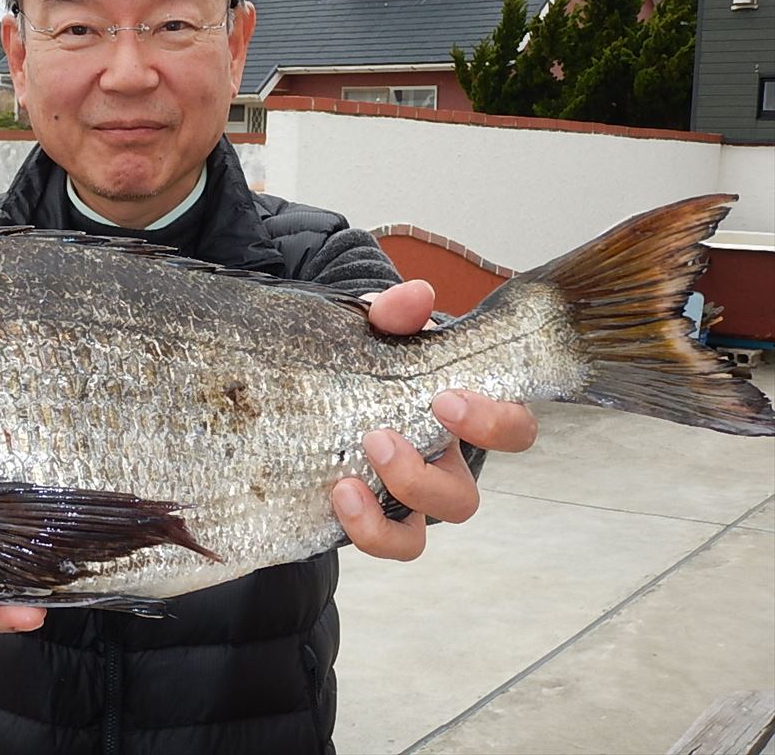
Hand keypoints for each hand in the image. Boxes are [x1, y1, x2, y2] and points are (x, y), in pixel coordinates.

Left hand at [331, 279, 537, 560]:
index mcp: (462, 417)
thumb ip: (396, 312)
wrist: (325, 385)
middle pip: (465, 498)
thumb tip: (417, 295)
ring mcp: (411, 498)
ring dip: (392, 503)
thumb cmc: (373, 359)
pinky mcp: (378, 518)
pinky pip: (391, 542)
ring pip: (429, 526)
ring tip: (352, 474)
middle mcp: (444, 465)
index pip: (512, 431)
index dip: (493, 424)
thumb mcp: (381, 331)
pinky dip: (369, 529)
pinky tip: (340, 494)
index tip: (445, 399)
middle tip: (382, 438)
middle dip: (427, 475)